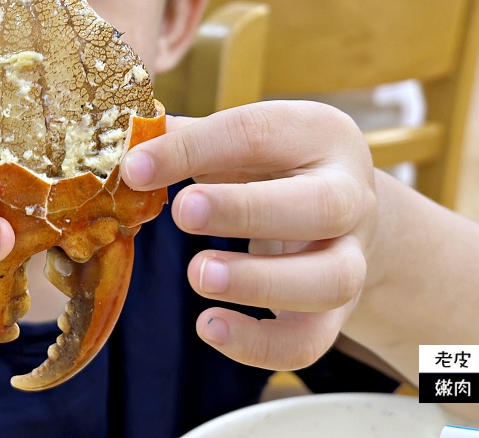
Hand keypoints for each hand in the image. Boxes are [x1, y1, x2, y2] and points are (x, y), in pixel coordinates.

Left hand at [120, 101, 377, 370]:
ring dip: (260, 283)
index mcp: (318, 134)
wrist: (344, 212)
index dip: (192, 149)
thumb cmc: (274, 165)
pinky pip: (311, 340)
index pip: (258, 134)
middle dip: (247, 210)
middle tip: (183, 212)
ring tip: (198, 275)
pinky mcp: (336, 313)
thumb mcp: (240, 139)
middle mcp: (350, 194)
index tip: (136, 168)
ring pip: (332, 280)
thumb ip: (186, 139)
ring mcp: (352, 257)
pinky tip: (209, 327)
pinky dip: (260, 344)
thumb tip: (126, 148)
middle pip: (322, 205)